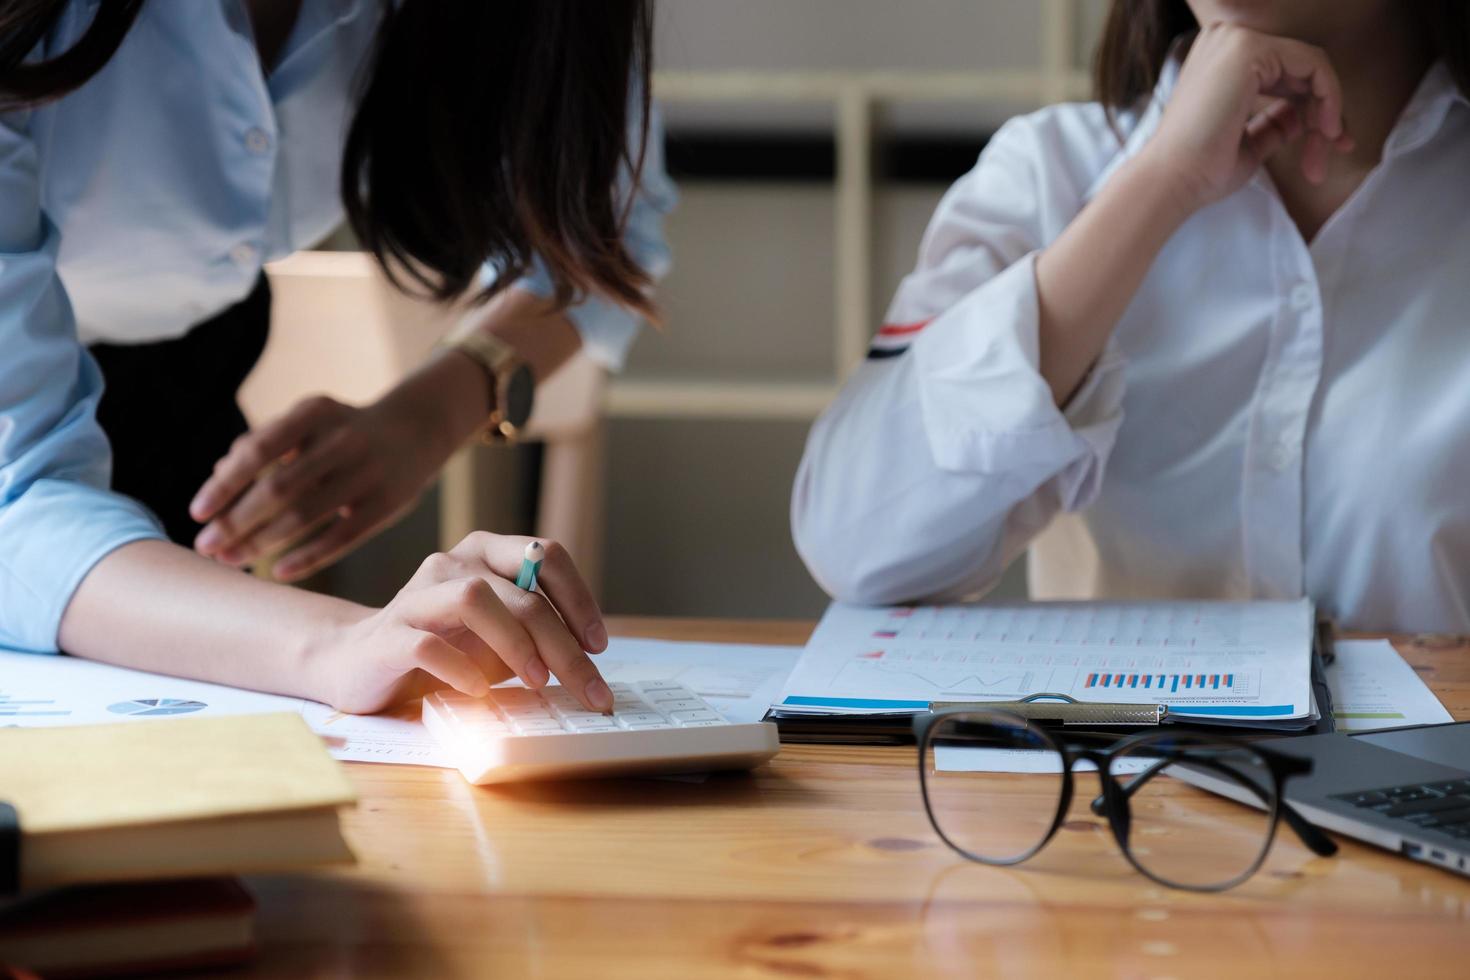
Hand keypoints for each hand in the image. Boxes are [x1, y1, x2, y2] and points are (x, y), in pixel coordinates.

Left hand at [189, 394, 435, 578]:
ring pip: (305, 515)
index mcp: (314, 412)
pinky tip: (279, 571)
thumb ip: (265, 442)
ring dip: (262, 542)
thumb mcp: (309, 420)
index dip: (224, 484)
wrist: (417, 428)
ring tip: (232, 560)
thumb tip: (219, 475)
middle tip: (205, 548)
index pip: (258, 450)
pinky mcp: (388, 503)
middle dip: (236, 521)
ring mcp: (368, 472)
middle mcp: (343, 438)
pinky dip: (307, 557)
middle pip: (278, 487)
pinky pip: (341, 537)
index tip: (196, 514)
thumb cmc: (343, 429)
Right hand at [308, 532, 611, 713]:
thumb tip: (588, 665)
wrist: (358, 663)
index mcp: (485, 554)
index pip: (546, 554)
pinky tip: (479, 691)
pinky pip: (428, 644)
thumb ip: (536, 636)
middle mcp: (452, 564)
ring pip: (475, 599)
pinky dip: (461, 669)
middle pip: (522, 593)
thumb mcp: (498, 637)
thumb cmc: (443, 648)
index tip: (599, 645)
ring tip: (537, 681)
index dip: (579, 598)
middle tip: (588, 688)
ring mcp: (416, 596)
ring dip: (515, 644)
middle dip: (563, 644)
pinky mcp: (387, 636)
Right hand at [1140, 23, 1353, 211]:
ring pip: (1312, 65)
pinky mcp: (1248, 50)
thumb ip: (1276, 121)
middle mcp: (1225, 41)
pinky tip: (1324, 130)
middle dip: (1325, 111)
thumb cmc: (1202, 168)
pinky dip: (1329, 97)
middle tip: (1334, 150)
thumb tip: (1303, 115)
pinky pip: (1313, 64)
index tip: (1324, 147)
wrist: (1173, 180)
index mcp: (1219, 60)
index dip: (1313, 108)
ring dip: (1329, 109)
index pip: (1284, 72)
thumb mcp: (1250, 141)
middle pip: (1301, 67)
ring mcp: (1235, 41)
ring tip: (1326, 149)